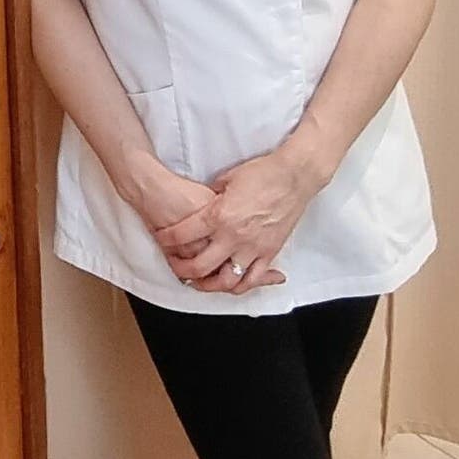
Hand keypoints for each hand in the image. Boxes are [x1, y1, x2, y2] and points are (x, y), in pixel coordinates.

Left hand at [165, 146, 328, 294]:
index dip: (167, 238)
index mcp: (218, 215)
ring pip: (225, 281)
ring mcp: (253, 248)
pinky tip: (230, 284)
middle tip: (176, 266)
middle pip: (199, 266)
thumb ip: (210, 197)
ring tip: (199, 281)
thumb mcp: (226, 179)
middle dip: (181, 269)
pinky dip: (240, 286)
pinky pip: (253, 279)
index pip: (182, 235)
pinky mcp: (270, 252)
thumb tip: (200, 206)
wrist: (295, 175)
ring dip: (208, 285)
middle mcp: (233, 236)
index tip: (163, 238)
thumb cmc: (264, 172)